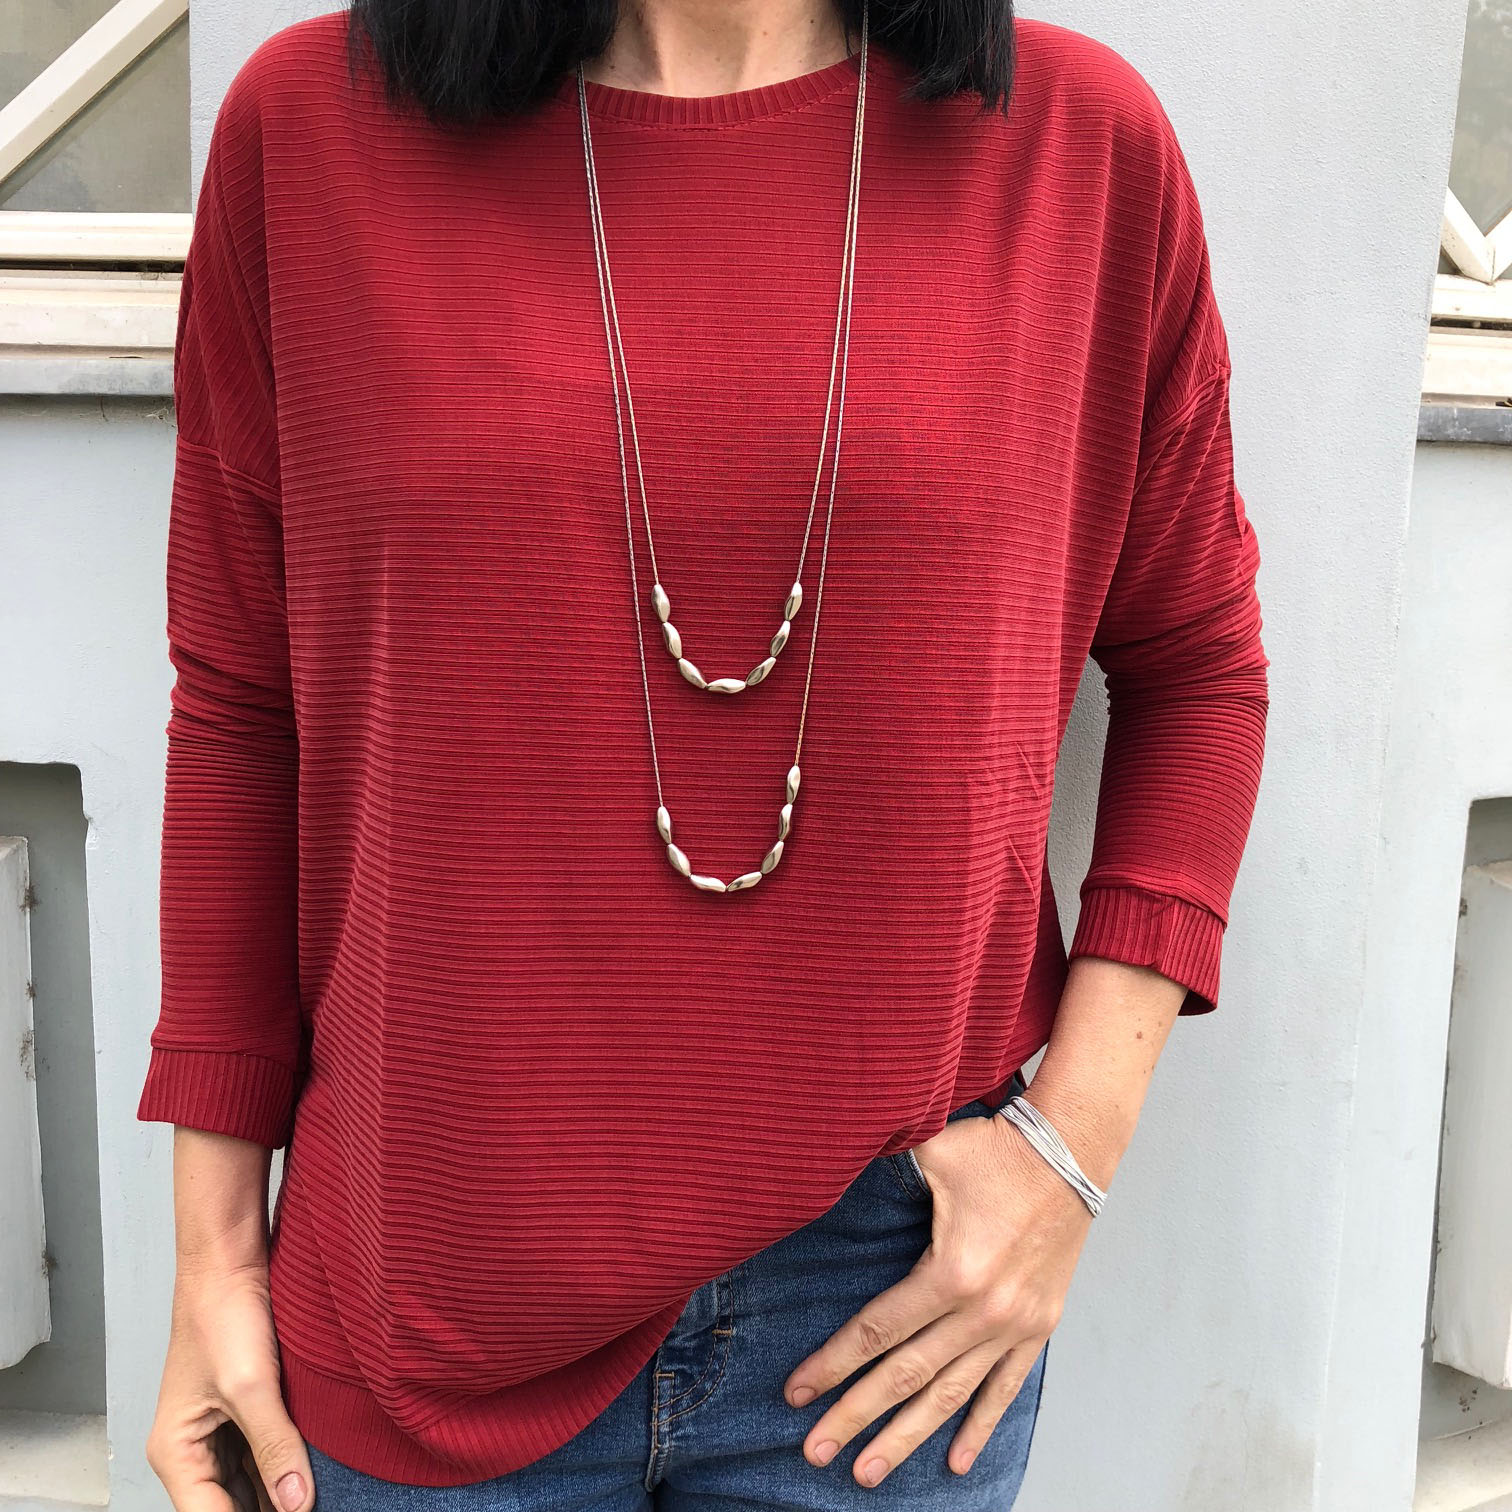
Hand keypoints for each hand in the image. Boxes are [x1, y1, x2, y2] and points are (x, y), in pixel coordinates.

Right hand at [146, 1259, 314, 1511]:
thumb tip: (296, 1504)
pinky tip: (318, 1472)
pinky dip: (288, 1466)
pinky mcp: (246, 1413)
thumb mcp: (251, 1385)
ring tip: (323, 1496)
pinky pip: (266, 1456)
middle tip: (314, 1504)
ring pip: (252, 1486)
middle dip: (273, 1510)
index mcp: (177, 1454)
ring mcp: (220, 1433)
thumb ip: (275, 1446)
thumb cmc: (221, 1314)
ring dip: (282, 1492)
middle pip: (231, 1507)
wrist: (230, 1261)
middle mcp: (194, 1451)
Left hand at [782, 1106, 1092, 1486]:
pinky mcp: (1038, 1327)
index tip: (796, 1392)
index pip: (877, 1331)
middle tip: (815, 1451)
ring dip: (907, 1437)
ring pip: (951, 1395)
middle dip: (855, 1416)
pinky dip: (979, 1427)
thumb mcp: (930, 1153)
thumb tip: (826, 1167)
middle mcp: (982, 1310)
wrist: (1071, 1152)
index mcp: (950, 1271)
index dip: (832, 1364)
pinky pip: (1004, 1388)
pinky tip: (955, 1461)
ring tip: (867, 1472)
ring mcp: (1013, 1325)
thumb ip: (880, 1170)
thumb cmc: (993, 1149)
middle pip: (905, 1376)